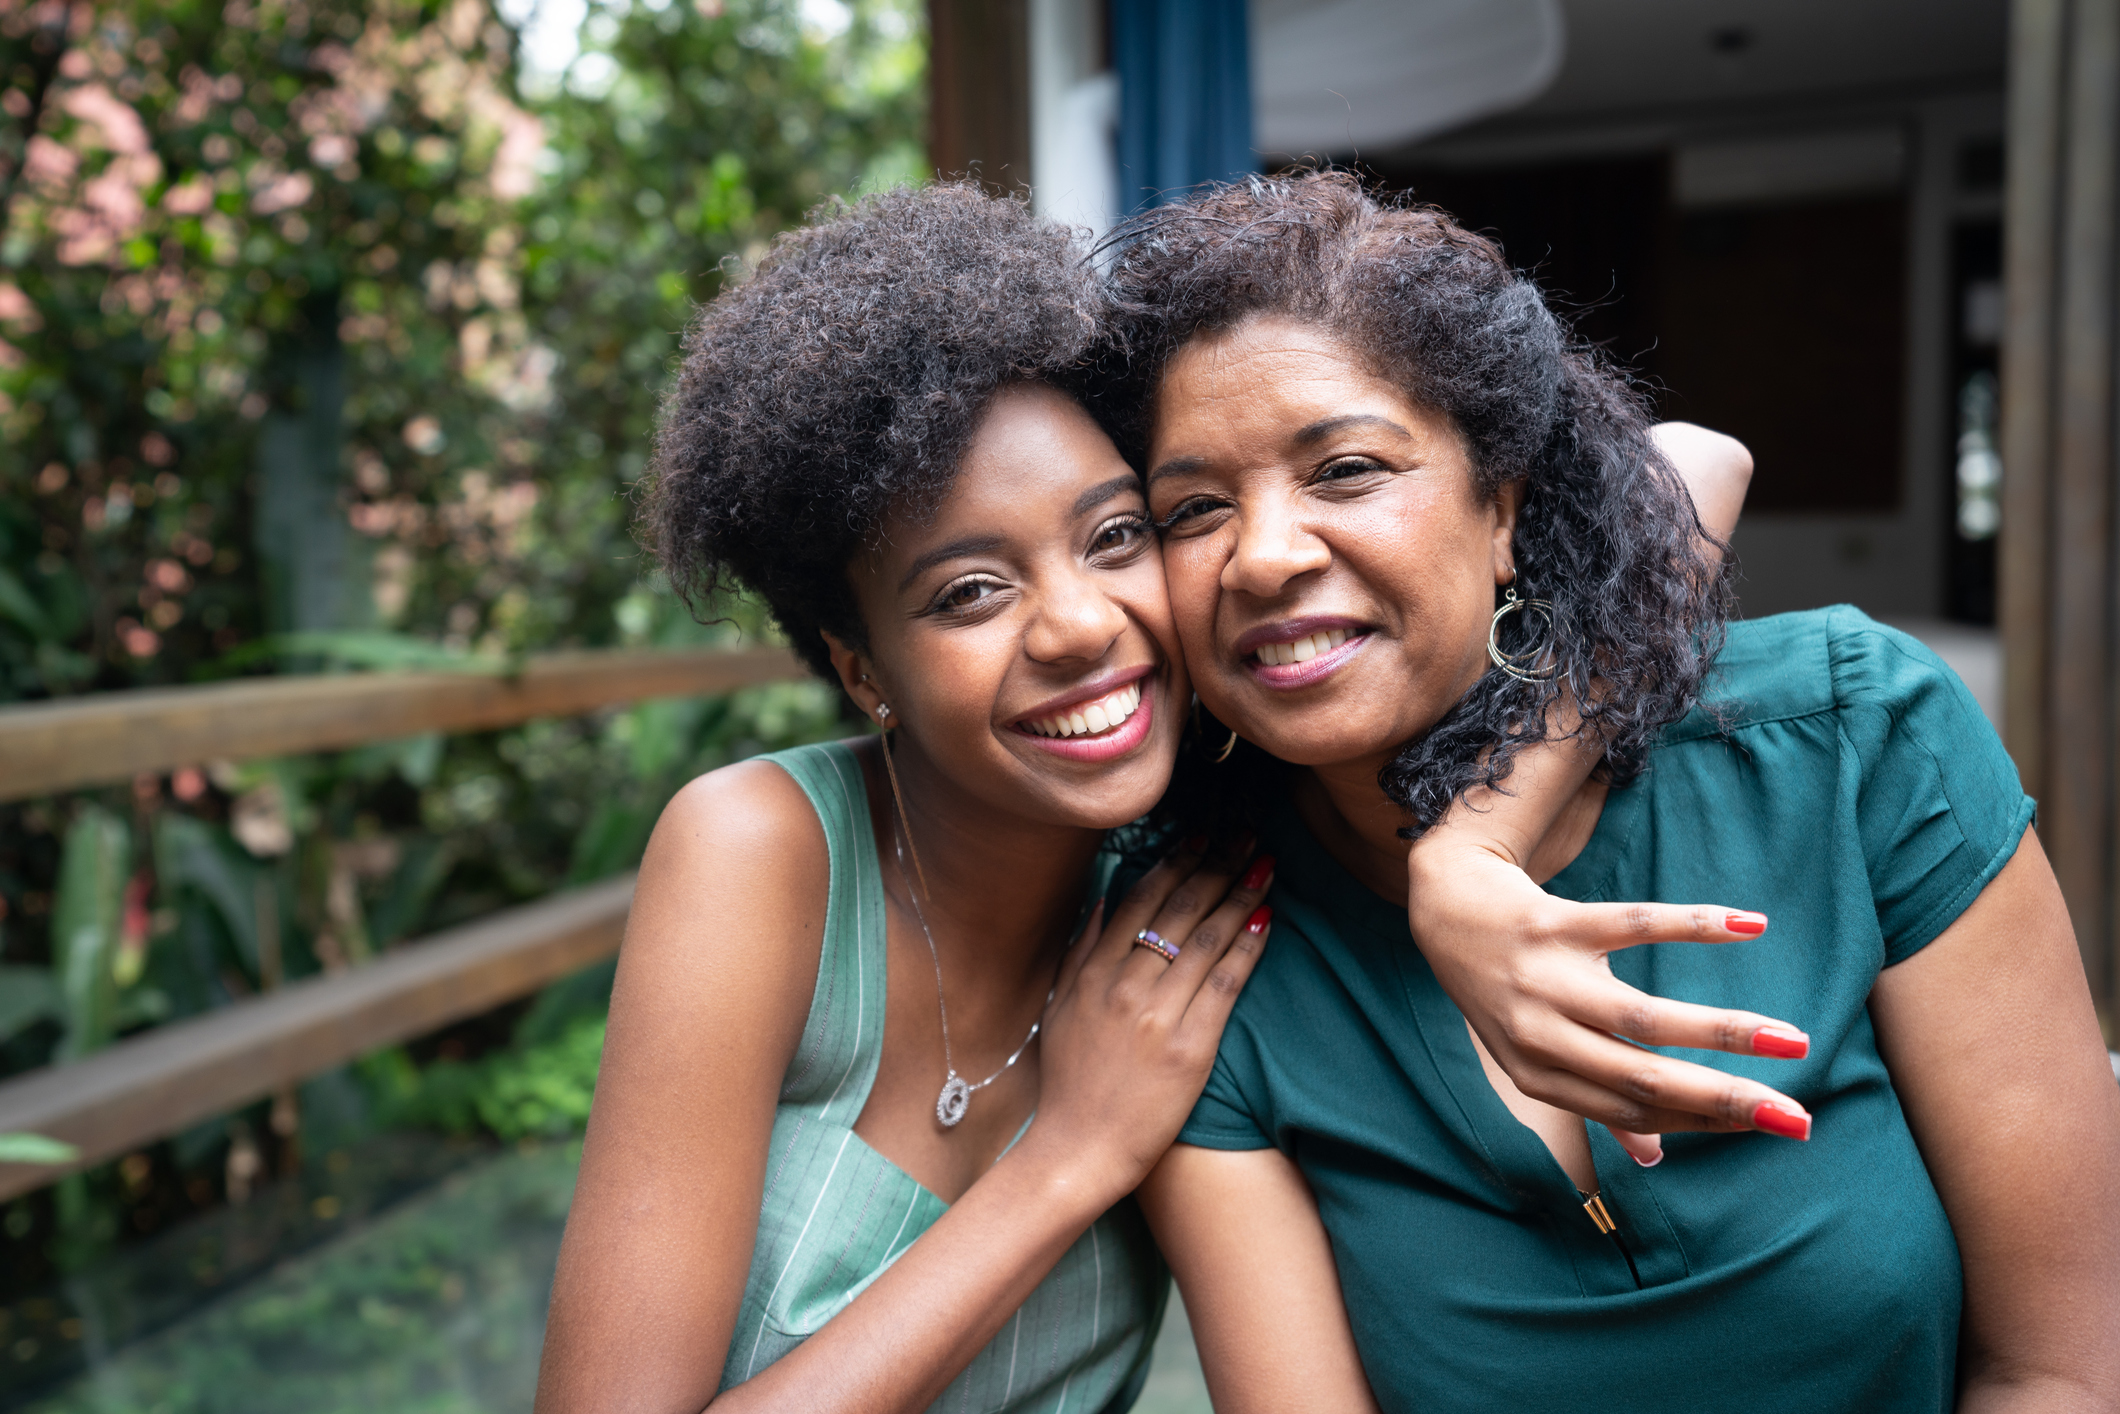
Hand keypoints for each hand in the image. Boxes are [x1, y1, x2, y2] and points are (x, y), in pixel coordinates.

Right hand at [1029, 838, 1274, 1194]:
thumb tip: (1102, 899)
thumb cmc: (1068, 1081)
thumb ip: (1081, 950)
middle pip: (1181, 909)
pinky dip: (1248, 946)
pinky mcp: (1191, 1046)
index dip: (1177, 862)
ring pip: (1208, 938)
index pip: (1142, 899)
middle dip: (1218, 864)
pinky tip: (1267, 918)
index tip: (1202, 836)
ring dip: (1241, 894)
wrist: (1078, 1148)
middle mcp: (1126, 984)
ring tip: (1265, 865)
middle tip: (1246, 835)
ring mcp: (1159, 1014)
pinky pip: (1227, 983)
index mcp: (1094, 971)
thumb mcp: (1059, 1007)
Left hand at [1408, 830, 1811, 1166]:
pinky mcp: (1554, 923)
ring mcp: (1545, 979)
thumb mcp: (1533, 1054)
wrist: (1446, 907)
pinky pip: (1633, 924)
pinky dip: (1692, 926)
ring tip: (1790, 1040)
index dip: (1701, 1122)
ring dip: (1723, 1032)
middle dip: (1723, 1102)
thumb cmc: (1508, 990)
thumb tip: (1654, 1159)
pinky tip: (1747, 927)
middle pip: (1642, 1080)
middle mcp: (1539, 1035)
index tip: (1771, 1126)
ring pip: (1642, 1017)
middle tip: (1796, 1117)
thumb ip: (1592, 1102)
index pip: (1633, 1112)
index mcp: (1539, 1077)